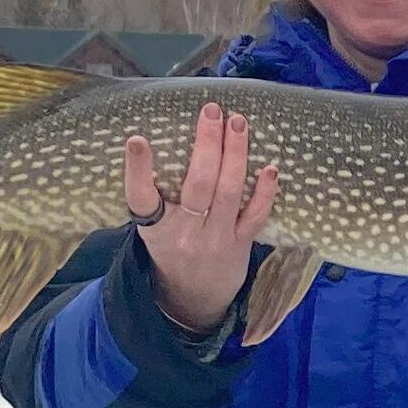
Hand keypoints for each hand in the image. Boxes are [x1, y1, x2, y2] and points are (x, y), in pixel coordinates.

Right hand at [127, 107, 278, 333]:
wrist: (193, 297)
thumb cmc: (172, 247)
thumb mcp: (153, 226)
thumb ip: (155, 193)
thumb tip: (160, 136)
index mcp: (154, 226)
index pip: (140, 196)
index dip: (137, 168)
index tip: (137, 139)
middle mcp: (183, 232)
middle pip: (197, 185)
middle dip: (207, 144)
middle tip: (212, 110)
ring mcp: (214, 239)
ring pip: (228, 193)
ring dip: (235, 154)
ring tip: (238, 123)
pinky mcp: (239, 244)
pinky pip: (255, 216)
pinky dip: (264, 192)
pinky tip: (270, 168)